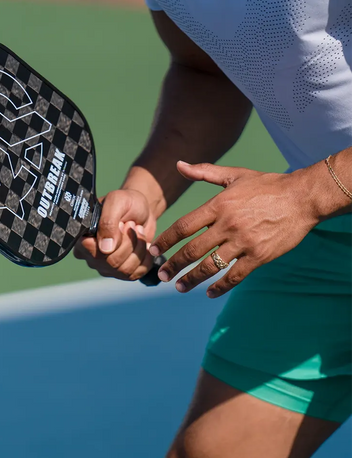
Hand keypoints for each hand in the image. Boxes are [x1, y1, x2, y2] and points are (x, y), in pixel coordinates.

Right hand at [74, 189, 156, 280]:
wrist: (142, 210)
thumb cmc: (127, 203)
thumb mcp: (117, 202)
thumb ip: (108, 222)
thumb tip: (105, 249)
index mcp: (83, 238)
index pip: (93, 251)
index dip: (113, 239)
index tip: (121, 224)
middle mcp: (91, 256)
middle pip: (112, 262)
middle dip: (129, 241)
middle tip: (131, 225)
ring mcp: (106, 267)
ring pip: (125, 270)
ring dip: (138, 248)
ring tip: (137, 232)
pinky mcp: (122, 273)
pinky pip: (136, 274)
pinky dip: (145, 257)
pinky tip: (143, 244)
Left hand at [150, 161, 318, 297]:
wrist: (303, 197)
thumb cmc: (267, 185)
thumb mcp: (234, 174)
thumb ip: (204, 172)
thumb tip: (178, 165)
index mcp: (219, 205)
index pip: (184, 226)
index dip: (166, 240)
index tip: (154, 250)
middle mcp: (228, 225)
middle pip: (193, 250)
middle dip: (174, 264)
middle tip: (162, 275)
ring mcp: (244, 242)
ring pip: (211, 266)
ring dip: (192, 278)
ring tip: (179, 287)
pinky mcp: (259, 256)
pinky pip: (235, 275)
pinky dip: (221, 286)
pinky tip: (209, 293)